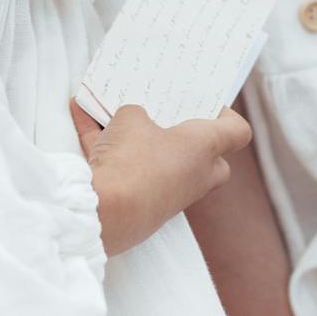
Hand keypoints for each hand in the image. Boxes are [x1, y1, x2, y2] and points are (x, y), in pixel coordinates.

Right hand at [71, 100, 252, 255]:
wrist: (106, 215)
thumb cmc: (133, 161)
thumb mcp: (131, 119)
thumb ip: (135, 114)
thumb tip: (132, 121)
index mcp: (204, 150)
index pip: (237, 131)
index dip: (225, 112)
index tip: (205, 101)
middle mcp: (193, 175)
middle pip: (206, 155)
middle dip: (189, 136)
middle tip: (167, 114)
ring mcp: (168, 194)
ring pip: (161, 162)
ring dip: (137, 137)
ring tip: (109, 105)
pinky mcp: (140, 206)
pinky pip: (124, 169)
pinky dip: (102, 145)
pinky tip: (79, 112)